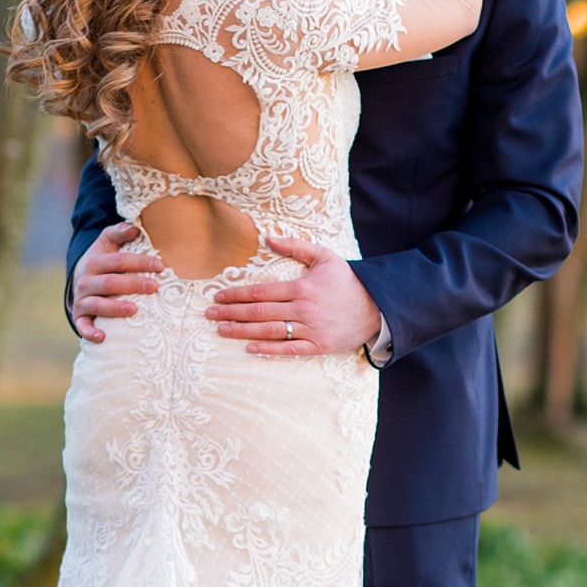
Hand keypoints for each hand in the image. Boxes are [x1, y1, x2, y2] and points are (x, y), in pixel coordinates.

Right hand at [70, 221, 158, 341]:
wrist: (78, 279)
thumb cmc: (102, 260)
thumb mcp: (107, 242)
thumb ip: (119, 232)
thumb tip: (135, 228)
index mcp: (94, 261)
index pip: (119, 261)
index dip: (139, 263)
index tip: (160, 266)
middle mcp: (86, 280)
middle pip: (110, 283)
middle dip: (133, 285)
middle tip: (154, 287)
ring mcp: (82, 299)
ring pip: (98, 304)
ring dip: (115, 308)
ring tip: (134, 309)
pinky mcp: (80, 315)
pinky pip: (82, 325)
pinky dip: (89, 332)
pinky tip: (102, 337)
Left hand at [205, 237, 381, 359]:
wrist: (377, 306)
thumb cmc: (348, 280)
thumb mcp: (324, 256)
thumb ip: (295, 246)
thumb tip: (268, 236)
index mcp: (301, 287)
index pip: (260, 291)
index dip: (236, 295)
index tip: (218, 297)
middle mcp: (303, 309)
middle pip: (259, 312)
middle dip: (231, 314)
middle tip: (209, 315)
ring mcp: (310, 329)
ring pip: (269, 331)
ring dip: (242, 331)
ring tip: (222, 331)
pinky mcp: (318, 345)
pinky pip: (288, 349)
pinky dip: (268, 349)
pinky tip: (249, 347)